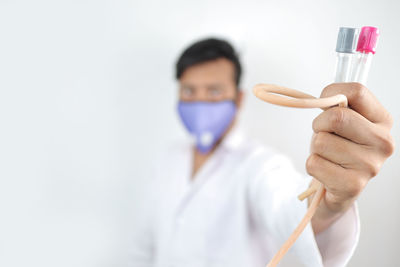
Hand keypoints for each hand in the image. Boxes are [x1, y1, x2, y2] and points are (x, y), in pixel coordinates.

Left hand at [307, 83, 394, 233]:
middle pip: (336, 117)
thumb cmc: (338, 148)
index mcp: (382, 121)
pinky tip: (326, 171)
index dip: (331, 94)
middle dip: (319, 125)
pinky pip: (314, 163)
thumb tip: (325, 100)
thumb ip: (338, 105)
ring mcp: (370, 166)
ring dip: (315, 148)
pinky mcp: (353, 185)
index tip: (326, 106)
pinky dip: (312, 166)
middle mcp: (383, 142)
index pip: (357, 92)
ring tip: (328, 156)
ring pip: (321, 142)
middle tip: (323, 134)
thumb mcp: (341, 121)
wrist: (338, 186)